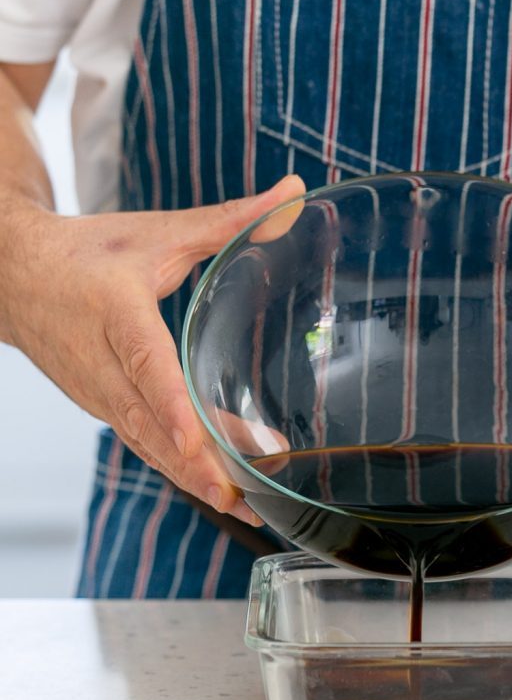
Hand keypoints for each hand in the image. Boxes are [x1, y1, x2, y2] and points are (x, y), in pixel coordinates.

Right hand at [0, 175, 304, 523]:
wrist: (13, 279)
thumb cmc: (87, 254)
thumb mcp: (158, 232)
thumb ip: (229, 221)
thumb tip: (296, 193)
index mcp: (114, 312)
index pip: (145, 365)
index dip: (170, 405)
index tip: (195, 440)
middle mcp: (101, 364)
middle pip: (148, 422)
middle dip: (191, 464)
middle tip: (236, 496)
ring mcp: (99, 394)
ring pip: (146, 442)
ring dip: (189, 476)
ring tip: (239, 506)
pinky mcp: (104, 409)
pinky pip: (143, 442)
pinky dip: (177, 467)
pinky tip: (217, 487)